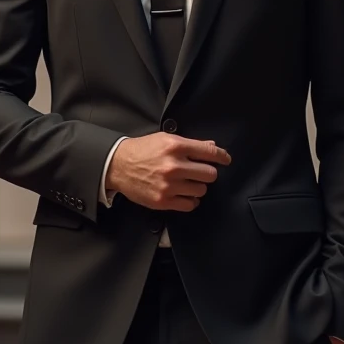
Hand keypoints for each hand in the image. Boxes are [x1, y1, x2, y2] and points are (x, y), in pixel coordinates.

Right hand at [106, 133, 230, 211]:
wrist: (118, 165)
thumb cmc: (142, 150)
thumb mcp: (165, 139)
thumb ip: (190, 144)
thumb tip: (212, 146)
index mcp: (175, 146)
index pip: (209, 152)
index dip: (222, 156)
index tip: (226, 159)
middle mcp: (174, 166)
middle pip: (210, 174)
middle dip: (207, 173)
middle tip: (200, 172)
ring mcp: (169, 185)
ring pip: (201, 190)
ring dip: (198, 186)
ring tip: (188, 182)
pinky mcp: (163, 201)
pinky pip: (190, 204)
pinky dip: (190, 200)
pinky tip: (184, 194)